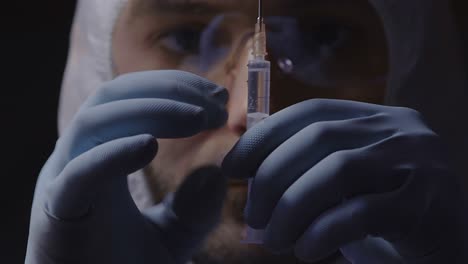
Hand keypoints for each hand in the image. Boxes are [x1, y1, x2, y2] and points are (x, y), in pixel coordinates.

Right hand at [25, 70, 228, 263]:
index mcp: (101, 155)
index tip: (219, 99)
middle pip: (113, 96)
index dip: (175, 89)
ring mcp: (64, 180)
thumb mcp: (171, 237)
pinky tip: (150, 146)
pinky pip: (80, 172)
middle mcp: (79, 157)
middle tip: (216, 104)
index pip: (131, 98)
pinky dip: (113, 154)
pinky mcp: (58, 211)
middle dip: (168, 90)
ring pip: (95, 121)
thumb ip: (193, 210)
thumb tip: (216, 174)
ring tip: (199, 119)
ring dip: (153, 111)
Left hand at [223, 99, 467, 262]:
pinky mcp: (427, 203)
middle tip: (253, 216)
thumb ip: (307, 168)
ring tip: (275, 240)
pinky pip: (361, 213)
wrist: (443, 245)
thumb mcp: (343, 182)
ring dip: (292, 208)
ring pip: (337, 172)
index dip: (263, 137)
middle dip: (272, 178)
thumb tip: (248, 173)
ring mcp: (418, 162)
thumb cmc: (382, 213)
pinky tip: (306, 250)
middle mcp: (398, 128)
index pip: (308, 113)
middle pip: (318, 139)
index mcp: (373, 117)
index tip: (232, 167)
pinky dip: (322, 232)